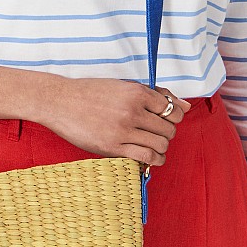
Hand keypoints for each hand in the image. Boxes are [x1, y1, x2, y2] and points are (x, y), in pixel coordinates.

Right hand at [38, 77, 191, 164]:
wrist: (60, 101)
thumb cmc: (91, 92)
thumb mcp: (123, 86)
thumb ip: (156, 94)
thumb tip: (187, 106)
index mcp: (136, 92)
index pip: (173, 110)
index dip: (172, 117)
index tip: (163, 119)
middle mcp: (132, 110)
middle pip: (169, 129)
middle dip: (166, 133)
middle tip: (154, 132)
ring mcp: (123, 130)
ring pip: (161, 144)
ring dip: (161, 147)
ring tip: (152, 144)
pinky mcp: (113, 146)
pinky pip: (147, 157)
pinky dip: (155, 159)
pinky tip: (150, 156)